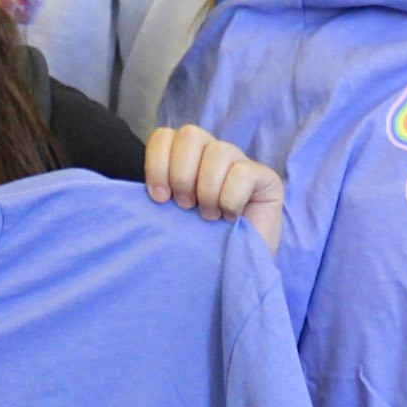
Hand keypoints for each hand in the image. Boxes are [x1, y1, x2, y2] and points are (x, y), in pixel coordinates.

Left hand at [145, 122, 285, 249]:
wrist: (234, 272)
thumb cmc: (200, 245)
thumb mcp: (170, 217)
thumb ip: (158, 194)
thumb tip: (140, 189)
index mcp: (187, 160)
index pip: (165, 136)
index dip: (157, 163)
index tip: (158, 198)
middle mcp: (213, 155)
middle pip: (190, 134)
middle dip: (181, 174)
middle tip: (185, 206)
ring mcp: (242, 163)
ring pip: (218, 151)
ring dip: (207, 190)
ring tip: (209, 216)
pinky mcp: (266, 178)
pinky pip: (242, 173)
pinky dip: (230, 199)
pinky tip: (231, 217)